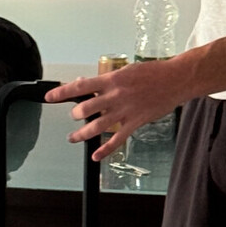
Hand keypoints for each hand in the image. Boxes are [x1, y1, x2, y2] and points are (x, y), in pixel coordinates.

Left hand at [45, 58, 191, 160]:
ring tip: (73, 137)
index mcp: (112, 80)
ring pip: (97, 126)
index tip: (50, 97)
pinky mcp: (135, 123)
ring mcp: (125, 111)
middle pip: (85, 109)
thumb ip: (108, 80)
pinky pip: (116, 140)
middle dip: (75, 114)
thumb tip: (91, 85)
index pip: (80, 86)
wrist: (175, 80)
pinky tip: (95, 155)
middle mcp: (115, 96)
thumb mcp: (126, 71)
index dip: (62, 93)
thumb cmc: (153, 73)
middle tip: (73, 116)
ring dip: (82, 133)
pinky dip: (105, 150)